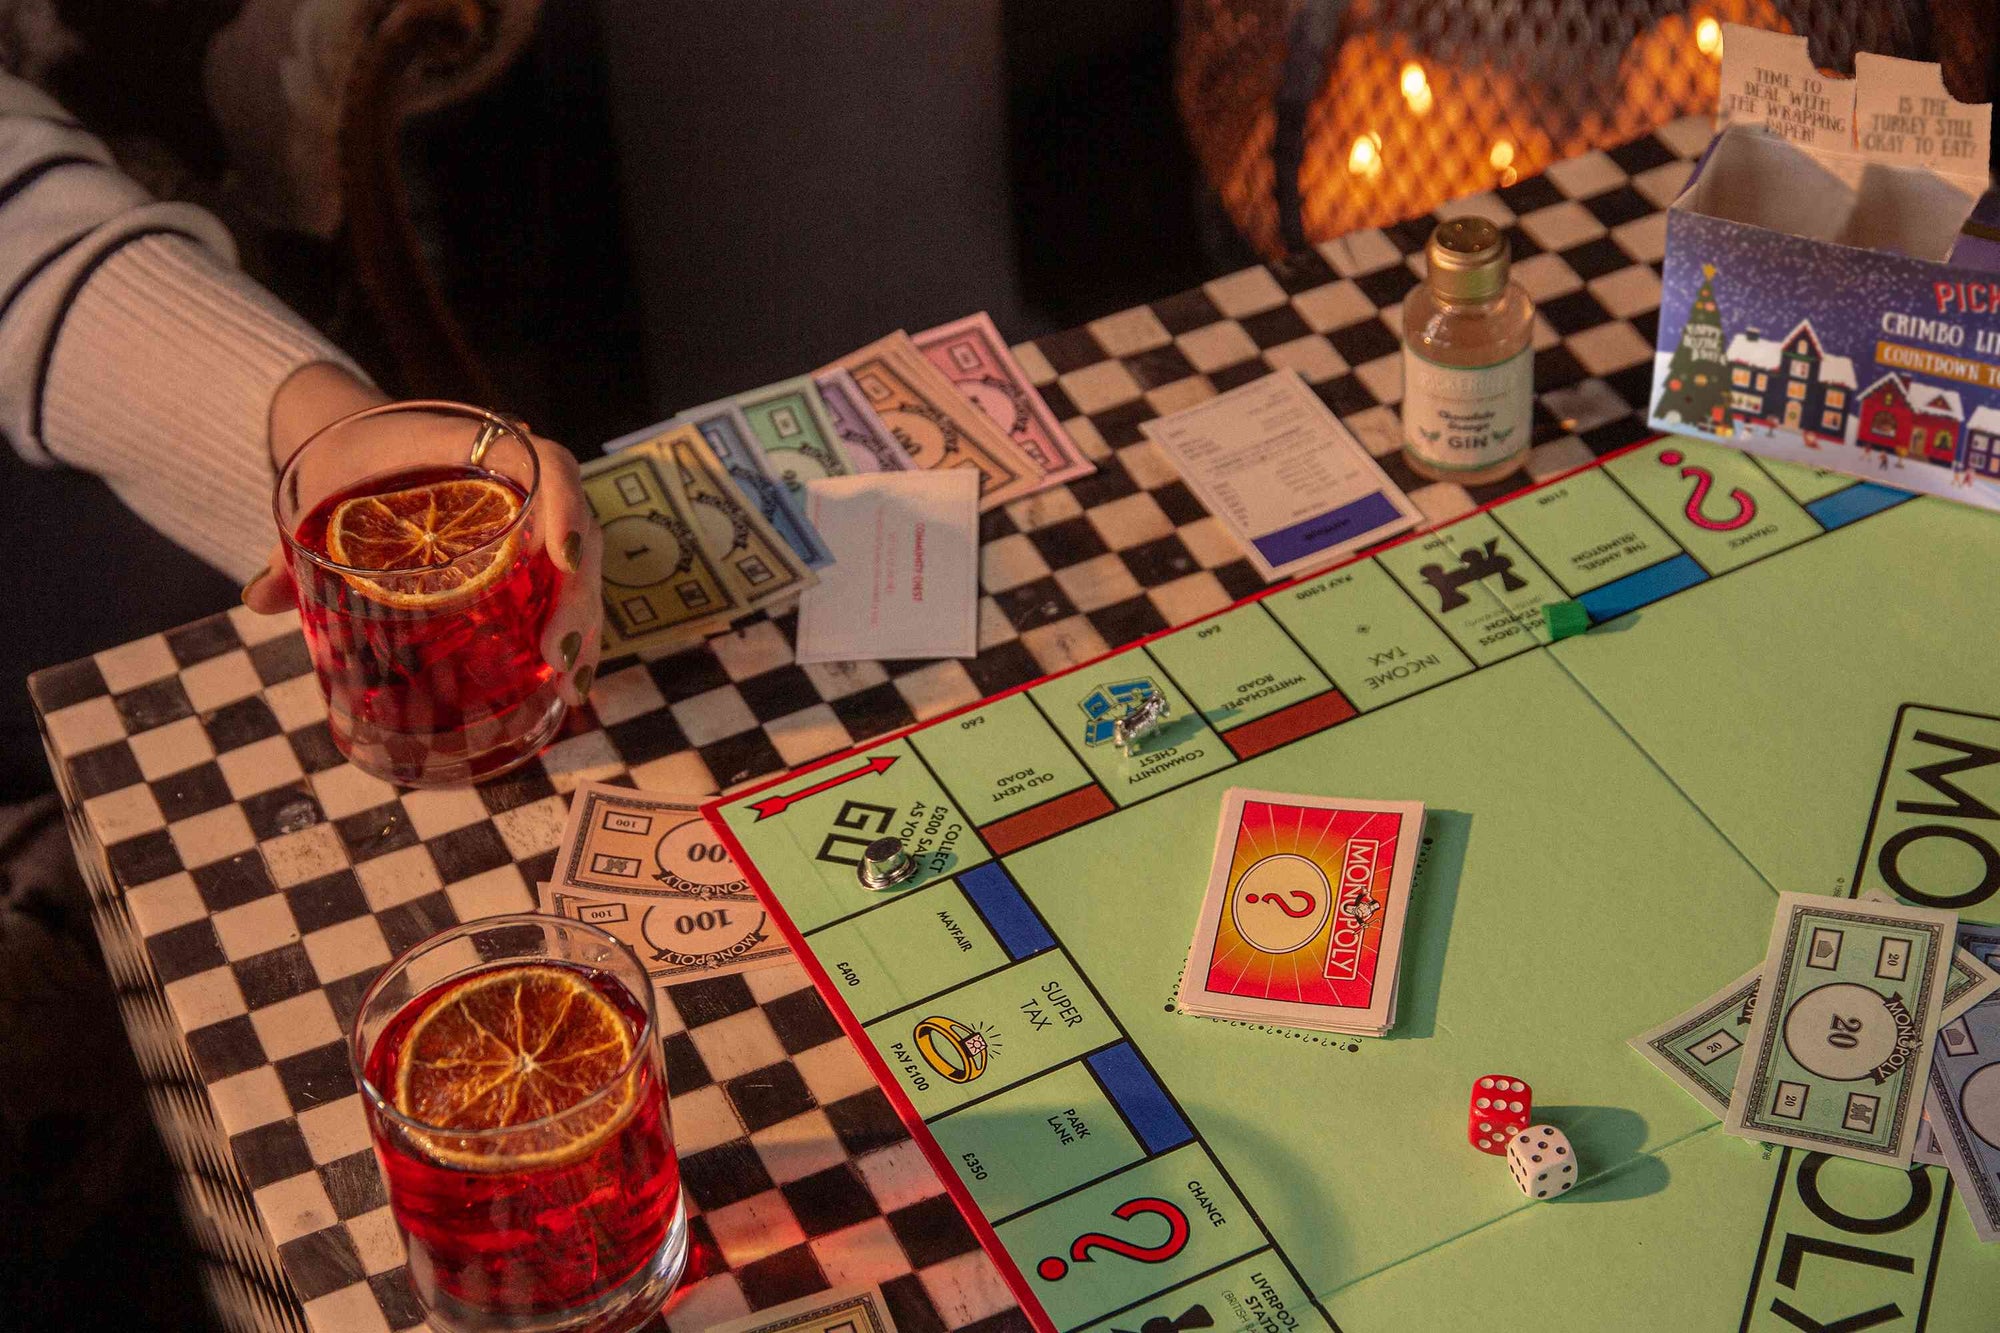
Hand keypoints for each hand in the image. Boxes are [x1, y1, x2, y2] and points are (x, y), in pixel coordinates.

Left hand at [241, 363, 603, 705]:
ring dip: (584, 624)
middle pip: (578, 529)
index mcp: (476, 446)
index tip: (559, 559)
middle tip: (556, 657)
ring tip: (572, 686)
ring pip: (581, 565)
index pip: (545, 462)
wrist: (356, 439)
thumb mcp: (317, 495)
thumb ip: (289, 547)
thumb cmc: (340, 462)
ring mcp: (531, 515)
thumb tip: (258, 599)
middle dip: (578, 596)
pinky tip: (566, 681)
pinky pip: (565, 583)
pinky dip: (572, 629)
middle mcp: (520, 478)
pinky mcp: (529, 551)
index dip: (563, 506)